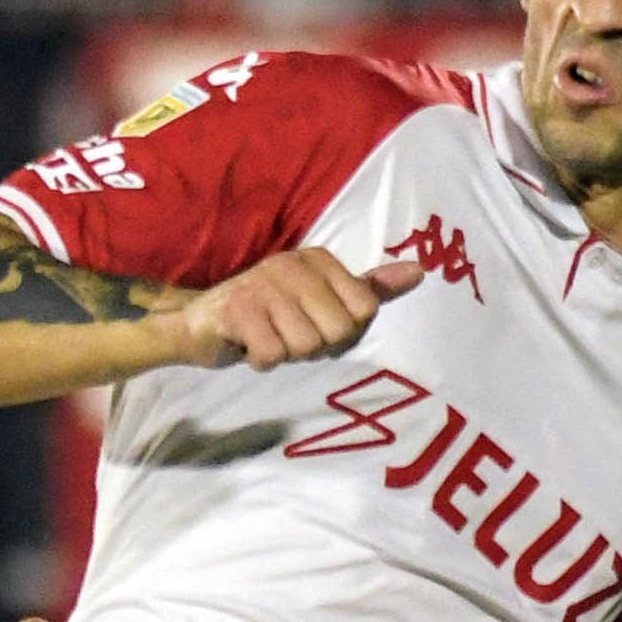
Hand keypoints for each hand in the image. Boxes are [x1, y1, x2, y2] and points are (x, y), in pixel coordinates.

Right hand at [165, 250, 422, 370]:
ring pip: (304, 347)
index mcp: (319, 259)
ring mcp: (262, 285)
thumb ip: (371, 288)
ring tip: (268, 337)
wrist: (200, 322)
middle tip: (289, 334)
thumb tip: (421, 272)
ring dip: (286, 354)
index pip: (363, 312)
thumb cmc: (270, 313)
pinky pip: (271, 355)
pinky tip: (249, 345)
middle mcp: (292, 264)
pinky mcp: (236, 310)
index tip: (313, 323)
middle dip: (315, 347)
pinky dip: (261, 361)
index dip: (342, 333)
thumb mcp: (324, 297)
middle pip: (337, 332)